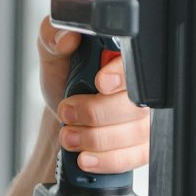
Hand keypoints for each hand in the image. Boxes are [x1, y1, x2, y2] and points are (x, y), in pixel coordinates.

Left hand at [37, 17, 150, 174]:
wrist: (64, 118)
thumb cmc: (64, 82)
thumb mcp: (52, 56)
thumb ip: (52, 37)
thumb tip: (67, 35)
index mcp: (121, 59)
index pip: (136, 65)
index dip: (122, 75)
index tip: (100, 83)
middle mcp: (139, 89)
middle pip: (136, 105)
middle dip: (95, 113)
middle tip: (67, 112)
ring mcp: (144, 119)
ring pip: (135, 133)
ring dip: (96, 139)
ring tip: (69, 136)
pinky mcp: (142, 146)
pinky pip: (134, 156)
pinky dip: (106, 160)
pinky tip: (87, 157)